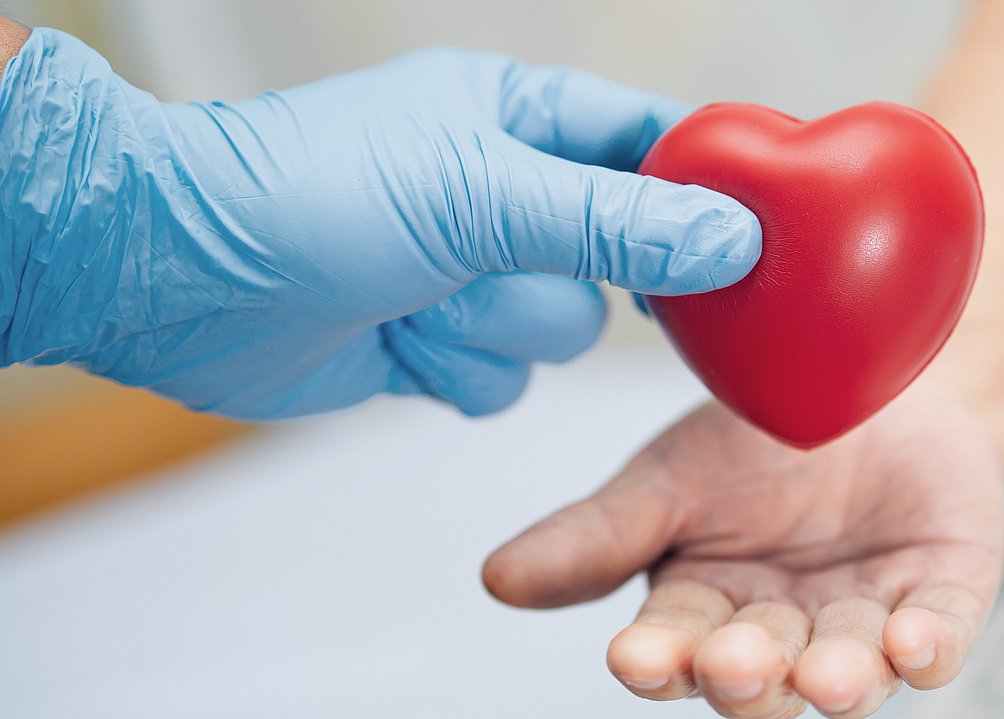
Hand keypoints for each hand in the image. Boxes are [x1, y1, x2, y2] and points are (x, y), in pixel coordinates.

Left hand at [0, 29, 758, 417]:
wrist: (178, 277)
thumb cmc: (311, 193)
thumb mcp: (480, 192)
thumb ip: (614, 221)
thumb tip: (731, 237)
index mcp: (518, 117)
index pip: (644, 143)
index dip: (692, 189)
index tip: (734, 237)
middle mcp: (505, 193)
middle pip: (614, 259)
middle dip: (548, 278)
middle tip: (489, 260)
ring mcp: (473, 271)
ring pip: (561, 331)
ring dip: (489, 328)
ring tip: (414, 299)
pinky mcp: (442, 341)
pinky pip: (506, 381)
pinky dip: (457, 371)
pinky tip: (398, 340)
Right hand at [484, 385, 1003, 717]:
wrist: (866, 372)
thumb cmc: (758, 435)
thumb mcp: (668, 475)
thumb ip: (597, 534)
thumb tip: (496, 579)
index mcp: (705, 608)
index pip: (674, 646)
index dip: (657, 658)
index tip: (636, 656)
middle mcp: (783, 630)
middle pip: (761, 674)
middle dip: (747, 676)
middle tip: (734, 664)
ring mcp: (864, 619)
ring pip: (848, 671)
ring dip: (838, 681)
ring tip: (826, 677)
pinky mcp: (942, 594)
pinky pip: (938, 633)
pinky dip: (928, 646)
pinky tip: (914, 646)